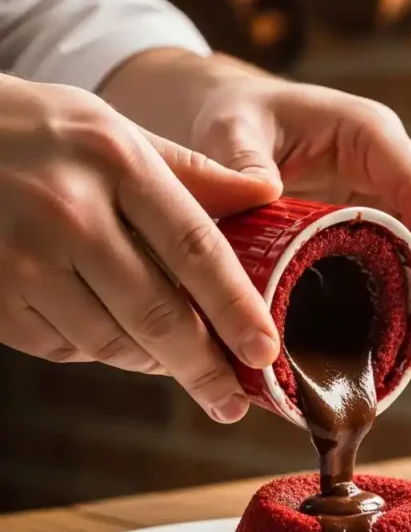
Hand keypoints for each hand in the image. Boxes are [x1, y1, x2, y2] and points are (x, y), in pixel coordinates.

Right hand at [0, 75, 280, 420]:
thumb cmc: (41, 131)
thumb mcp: (116, 129)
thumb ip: (191, 171)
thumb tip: (265, 195)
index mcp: (116, 161)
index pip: (195, 248)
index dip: (236, 308)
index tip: (266, 351)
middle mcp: (69, 212)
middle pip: (156, 312)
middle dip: (203, 368)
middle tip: (231, 402)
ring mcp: (21, 259)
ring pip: (109, 342)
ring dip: (151, 361)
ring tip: (174, 361)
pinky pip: (62, 347)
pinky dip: (96, 350)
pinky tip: (109, 332)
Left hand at [191, 76, 410, 347]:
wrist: (233, 119)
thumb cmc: (234, 115)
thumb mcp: (229, 130)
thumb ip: (242, 159)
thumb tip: (266, 193)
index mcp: (367, 133)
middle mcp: (389, 163)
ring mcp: (385, 194)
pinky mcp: (373, 221)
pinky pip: (404, 257)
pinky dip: (405, 294)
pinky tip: (392, 335)